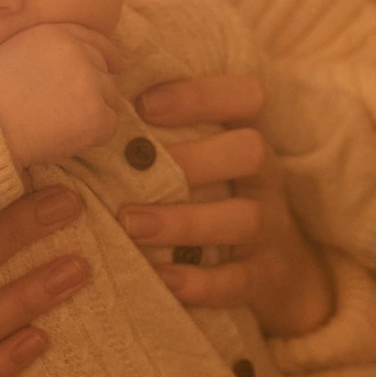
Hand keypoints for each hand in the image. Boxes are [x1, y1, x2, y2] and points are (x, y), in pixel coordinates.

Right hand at [0, 23, 122, 165]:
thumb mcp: (13, 50)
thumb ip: (46, 45)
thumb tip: (76, 51)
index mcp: (57, 34)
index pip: (95, 40)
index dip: (109, 54)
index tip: (119, 65)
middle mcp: (77, 52)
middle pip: (103, 71)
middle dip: (92, 90)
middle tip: (66, 109)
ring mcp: (89, 83)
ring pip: (109, 98)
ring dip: (91, 112)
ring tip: (59, 122)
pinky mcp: (95, 114)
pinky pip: (110, 125)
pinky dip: (94, 135)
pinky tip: (68, 136)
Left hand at [124, 73, 333, 337]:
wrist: (281, 274)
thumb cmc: (217, 199)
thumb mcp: (206, 162)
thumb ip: (165, 138)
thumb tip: (95, 110)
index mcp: (248, 137)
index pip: (246, 97)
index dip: (200, 95)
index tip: (143, 106)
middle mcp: (266, 178)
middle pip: (250, 151)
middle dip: (190, 159)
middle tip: (128, 171)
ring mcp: (271, 229)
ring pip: (244, 217)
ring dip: (184, 221)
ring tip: (130, 225)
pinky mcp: (265, 278)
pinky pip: (239, 279)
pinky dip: (201, 282)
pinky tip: (162, 277)